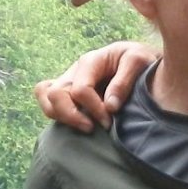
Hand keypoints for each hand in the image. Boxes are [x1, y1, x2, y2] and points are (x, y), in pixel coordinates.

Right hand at [33, 41, 154, 130]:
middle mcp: (75, 71)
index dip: (94, 109)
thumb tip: (109, 106)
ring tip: (85, 127)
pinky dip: (55, 112)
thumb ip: (124, 82)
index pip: (80, 90)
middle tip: (93, 127)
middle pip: (55, 94)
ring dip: (62, 116)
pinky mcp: (68, 92)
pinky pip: (47, 99)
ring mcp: (68, 81)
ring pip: (46, 98)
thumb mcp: (138, 61)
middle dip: (72, 115)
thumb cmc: (141, 60)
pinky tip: (75, 122)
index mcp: (91, 61)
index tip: (109, 121)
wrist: (141, 61)